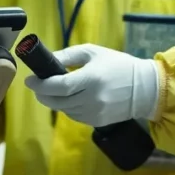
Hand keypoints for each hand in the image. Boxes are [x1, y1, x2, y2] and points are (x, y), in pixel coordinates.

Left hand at [24, 44, 160, 127]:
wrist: (146, 88)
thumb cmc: (118, 65)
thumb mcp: (94, 53)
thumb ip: (69, 56)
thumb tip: (48, 60)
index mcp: (91, 78)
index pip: (59, 86)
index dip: (41, 85)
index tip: (29, 80)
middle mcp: (92, 98)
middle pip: (57, 101)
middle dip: (42, 94)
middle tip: (36, 86)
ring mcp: (95, 112)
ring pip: (64, 110)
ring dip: (53, 101)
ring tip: (52, 90)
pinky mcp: (98, 122)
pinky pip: (74, 116)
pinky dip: (67, 108)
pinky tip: (68, 98)